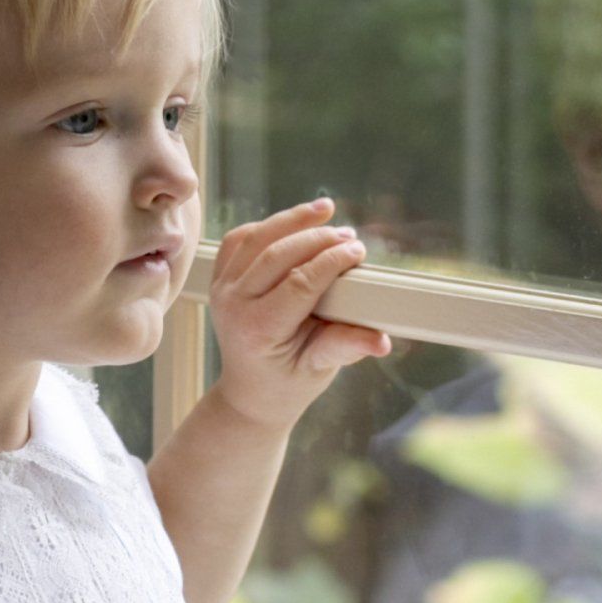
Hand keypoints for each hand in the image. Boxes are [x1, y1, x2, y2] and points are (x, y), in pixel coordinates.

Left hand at [206, 195, 391, 432]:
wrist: (252, 392)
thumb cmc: (289, 381)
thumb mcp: (319, 369)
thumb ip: (346, 348)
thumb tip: (381, 342)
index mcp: (259, 330)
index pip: (299, 283)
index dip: (331, 261)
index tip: (358, 252)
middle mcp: (233, 306)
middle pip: (276, 254)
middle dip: (317, 238)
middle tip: (349, 236)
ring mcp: (222, 290)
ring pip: (254, 239)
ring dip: (291, 220)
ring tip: (325, 210)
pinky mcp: (220, 279)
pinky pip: (239, 240)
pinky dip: (266, 226)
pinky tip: (294, 224)